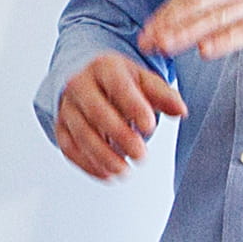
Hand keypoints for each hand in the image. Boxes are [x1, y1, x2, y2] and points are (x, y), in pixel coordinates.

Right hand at [49, 52, 184, 180]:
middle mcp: (80, 84)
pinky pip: (69, 148)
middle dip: (119, 136)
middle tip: (142, 156)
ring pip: (81, 133)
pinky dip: (87, 164)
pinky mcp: (60, 127)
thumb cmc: (121, 82)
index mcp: (104, 67)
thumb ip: (164, 95)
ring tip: (125, 171)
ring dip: (103, 156)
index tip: (150, 126)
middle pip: (96, 111)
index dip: (133, 106)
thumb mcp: (144, 80)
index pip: (118, 85)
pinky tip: (107, 174)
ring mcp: (67, 107)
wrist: (89, 82)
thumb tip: (181, 111)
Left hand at [139, 0, 242, 61]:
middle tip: (145, 41)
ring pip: (216, 16)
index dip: (168, 9)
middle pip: (198, 2)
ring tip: (163, 47)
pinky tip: (205, 50)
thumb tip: (209, 16)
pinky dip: (224, 40)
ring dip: (186, 32)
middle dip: (168, 23)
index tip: (149, 27)